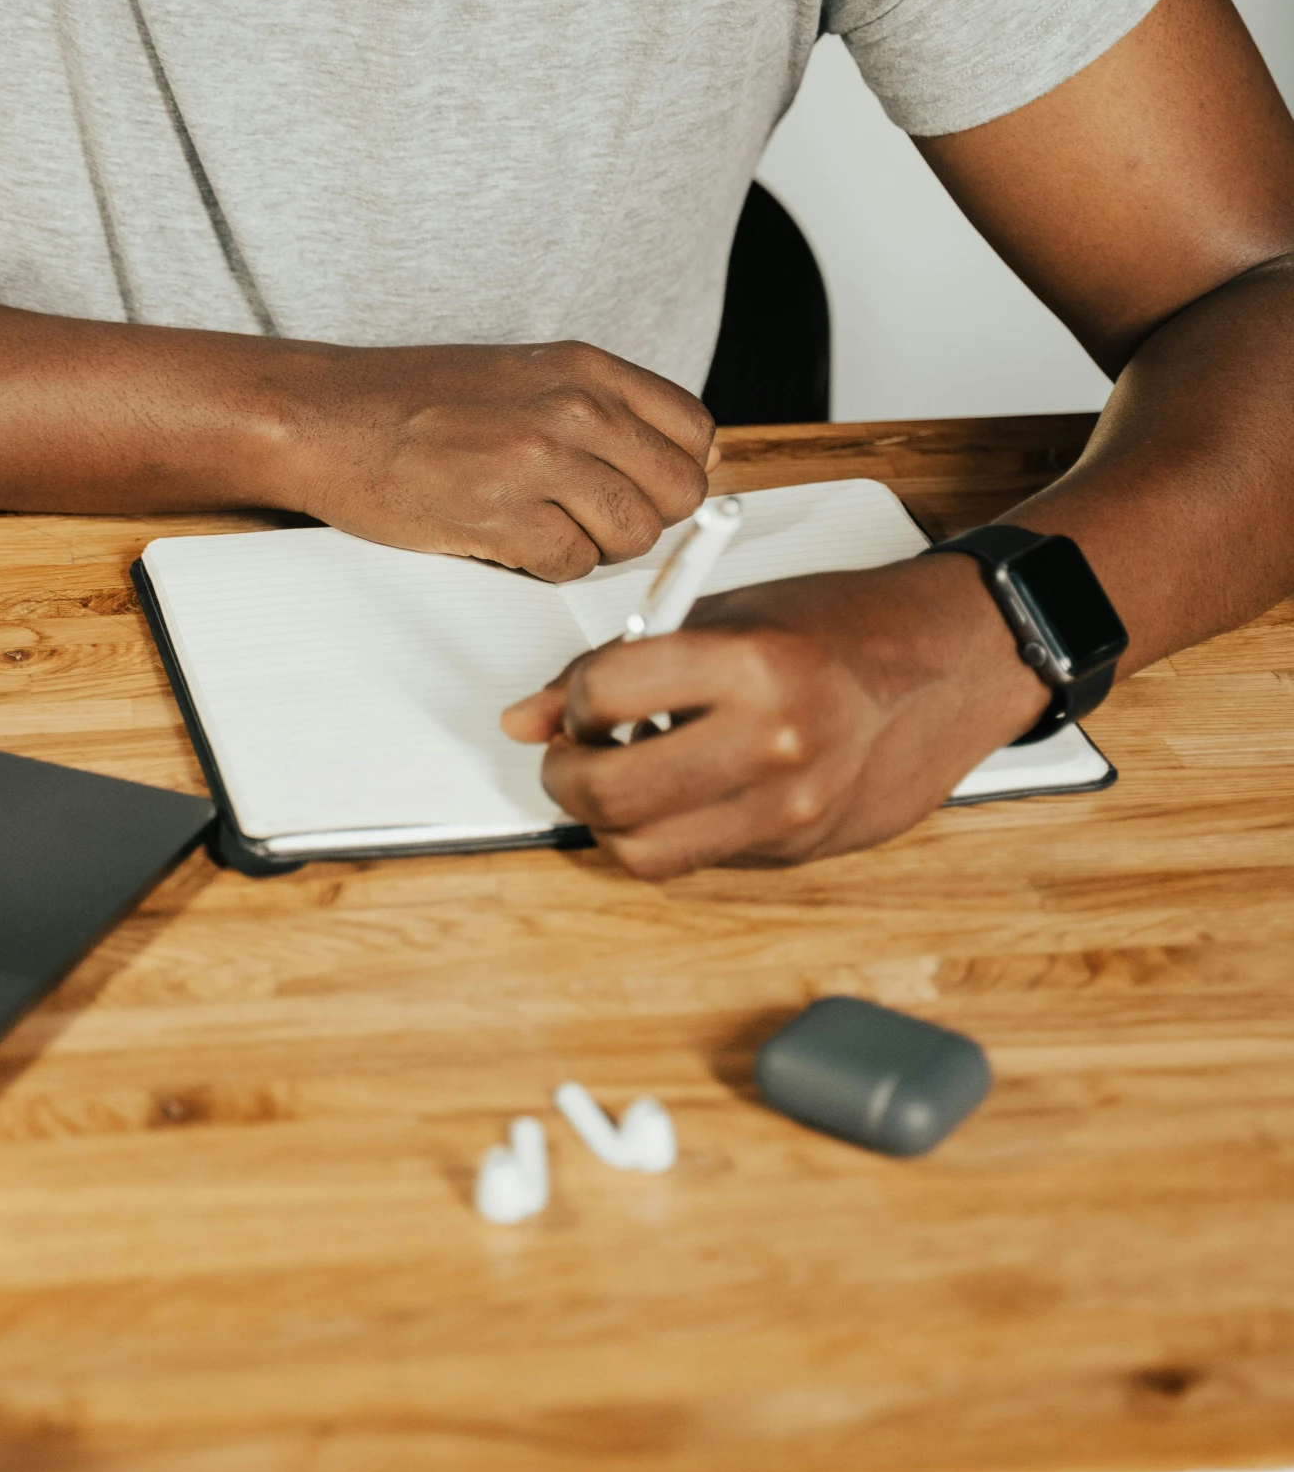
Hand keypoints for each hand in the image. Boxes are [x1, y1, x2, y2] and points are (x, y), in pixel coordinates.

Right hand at [269, 340, 716, 580]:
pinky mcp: (504, 516)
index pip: (695, 430)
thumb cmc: (418, 401)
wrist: (329, 417)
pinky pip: (572, 565)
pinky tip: (507, 537)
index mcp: (585, 368)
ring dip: (595, 545)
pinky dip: (546, 565)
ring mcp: (539, 461)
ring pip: (633, 534)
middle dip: (643, 516)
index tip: (642, 484)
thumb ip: (605, 408)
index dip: (676, 470)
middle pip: (678, 491)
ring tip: (543, 523)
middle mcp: (573, 408)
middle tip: (590, 515)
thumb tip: (692, 457)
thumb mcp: (527, 374)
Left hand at [501, 553, 1050, 874]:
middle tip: (573, 751)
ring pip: (640, 850)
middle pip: (609, 795)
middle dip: (565, 774)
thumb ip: (620, 664)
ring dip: (608, 818)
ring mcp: (788, 808)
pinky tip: (683, 788)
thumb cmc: (838, 625)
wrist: (947, 665)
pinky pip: (694, 859)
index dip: (573, 698)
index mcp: (753, 664)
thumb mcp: (724, 613)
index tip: (582, 696)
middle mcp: (774, 744)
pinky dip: (667, 830)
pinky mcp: (796, 847)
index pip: (605, 694)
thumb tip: (525, 718)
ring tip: (622, 773)